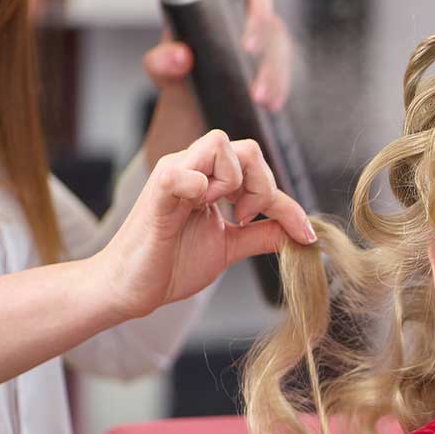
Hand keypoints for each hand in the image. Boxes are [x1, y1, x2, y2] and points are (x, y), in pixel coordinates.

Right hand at [97, 130, 316, 319]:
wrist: (130, 289)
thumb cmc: (172, 264)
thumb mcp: (229, 247)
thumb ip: (262, 235)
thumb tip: (300, 233)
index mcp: (209, 178)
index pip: (260, 170)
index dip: (289, 204)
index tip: (305, 235)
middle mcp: (192, 168)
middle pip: (247, 147)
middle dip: (263, 187)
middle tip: (248, 221)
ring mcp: (173, 176)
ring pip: (220, 144)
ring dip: (234, 183)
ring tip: (224, 216)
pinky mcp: (156, 194)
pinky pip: (183, 173)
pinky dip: (199, 187)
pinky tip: (200, 210)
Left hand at [142, 0, 293, 166]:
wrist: (198, 108)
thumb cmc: (181, 76)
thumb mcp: (162, 70)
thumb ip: (162, 62)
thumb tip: (183, 56)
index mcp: (212, 1)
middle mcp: (243, 11)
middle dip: (259, 21)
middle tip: (248, 49)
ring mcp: (265, 36)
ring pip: (279, 39)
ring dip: (274, 66)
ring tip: (260, 96)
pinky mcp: (278, 62)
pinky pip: (288, 68)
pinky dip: (282, 86)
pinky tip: (273, 103)